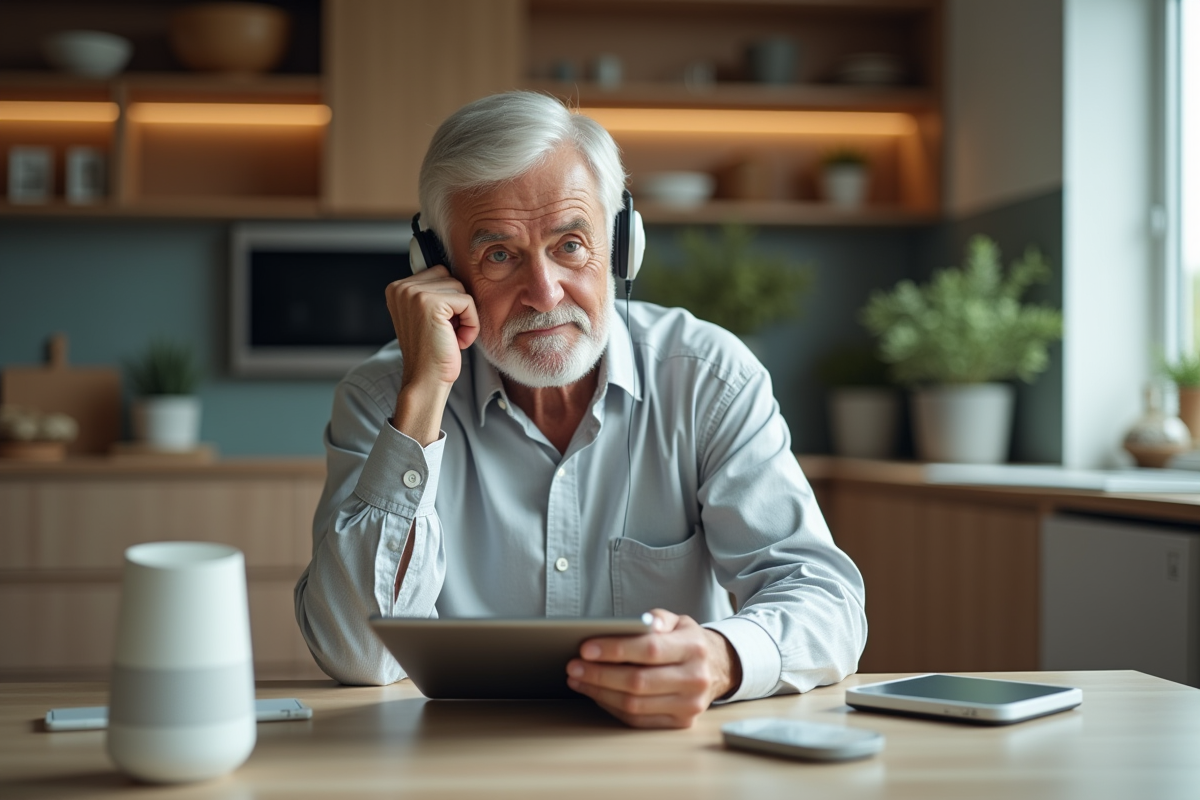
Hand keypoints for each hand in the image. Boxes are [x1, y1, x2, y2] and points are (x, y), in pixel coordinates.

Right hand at [385, 266, 478, 444]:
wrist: (425, 380)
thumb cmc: (432, 352)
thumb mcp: (427, 316)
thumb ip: (434, 292)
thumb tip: (457, 272)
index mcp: (397, 288)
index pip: (440, 273)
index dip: (449, 301)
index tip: (439, 326)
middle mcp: (401, 287)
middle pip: (451, 277)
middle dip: (457, 306)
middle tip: (446, 332)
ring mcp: (413, 293)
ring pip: (461, 289)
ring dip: (464, 316)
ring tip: (450, 337)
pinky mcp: (429, 302)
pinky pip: (468, 302)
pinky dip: (471, 323)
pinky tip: (457, 341)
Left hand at [566, 609, 741, 728]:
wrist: (717, 667)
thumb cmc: (687, 642)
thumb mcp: (677, 621)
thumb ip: (656, 618)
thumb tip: (638, 623)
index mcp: (694, 647)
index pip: (649, 650)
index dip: (614, 650)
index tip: (585, 648)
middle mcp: (695, 678)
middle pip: (638, 681)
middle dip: (599, 674)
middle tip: (573, 667)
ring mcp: (690, 705)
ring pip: (634, 704)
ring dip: (600, 693)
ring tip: (578, 680)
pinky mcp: (681, 722)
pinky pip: (638, 719)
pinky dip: (612, 707)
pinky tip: (597, 694)